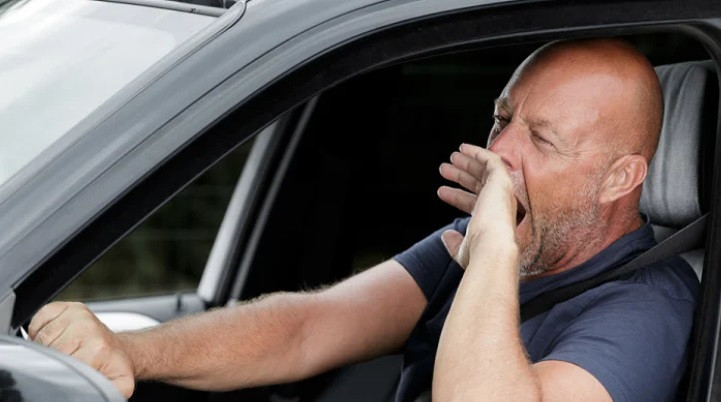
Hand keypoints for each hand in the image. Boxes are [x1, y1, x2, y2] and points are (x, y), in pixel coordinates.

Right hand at [28, 302, 135, 397]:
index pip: (59, 362)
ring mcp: (77, 314)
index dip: (59, 370)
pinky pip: (39, 319)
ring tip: (65, 351)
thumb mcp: (117, 384)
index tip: (69, 371)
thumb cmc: (112, 367)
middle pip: (47, 350)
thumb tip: (99, 394)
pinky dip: (39, 330)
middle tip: (69, 361)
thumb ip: (110, 390)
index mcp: (96, 348)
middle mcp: (87, 327)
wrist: (119, 350)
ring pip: (40, 336)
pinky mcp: (67, 306)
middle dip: (52, 359)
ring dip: (46, 346)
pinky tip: (57, 337)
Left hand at [437, 143, 516, 267]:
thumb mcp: (463, 250)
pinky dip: (479, 152)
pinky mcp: (503, 180)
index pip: (474, 203)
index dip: (456, 196)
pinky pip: (492, 160)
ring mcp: (502, 192)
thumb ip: (455, 242)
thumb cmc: (479, 253)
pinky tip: (464, 148)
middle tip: (444, 169)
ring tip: (450, 158)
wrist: (491, 246)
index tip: (441, 191)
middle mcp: (499, 204)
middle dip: (461, 175)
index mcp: (492, 220)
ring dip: (467, 162)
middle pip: (479, 184)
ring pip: (485, 171)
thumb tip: (446, 235)